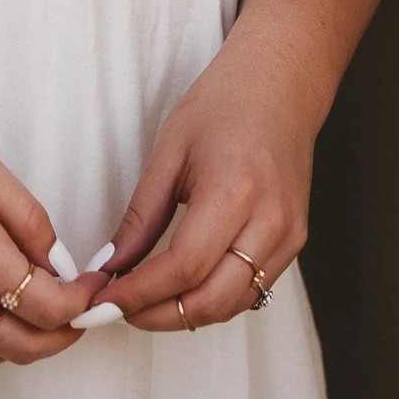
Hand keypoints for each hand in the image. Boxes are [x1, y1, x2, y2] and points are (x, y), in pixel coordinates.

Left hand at [95, 35, 314, 330]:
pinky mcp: (295, 241)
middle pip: (210, 301)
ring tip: (141, 302)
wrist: (281, 82)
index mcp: (235, 190)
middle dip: (157, 315)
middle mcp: (270, 221)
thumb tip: (111, 266)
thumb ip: (142, 215)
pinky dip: (213, 299)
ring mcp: (289, 235)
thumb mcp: (170, 149)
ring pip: (232, 304)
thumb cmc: (224, 102)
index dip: (139, 293)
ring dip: (184, 314)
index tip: (103, 300)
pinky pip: (251, 290)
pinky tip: (181, 288)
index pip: (183, 267)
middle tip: (116, 310)